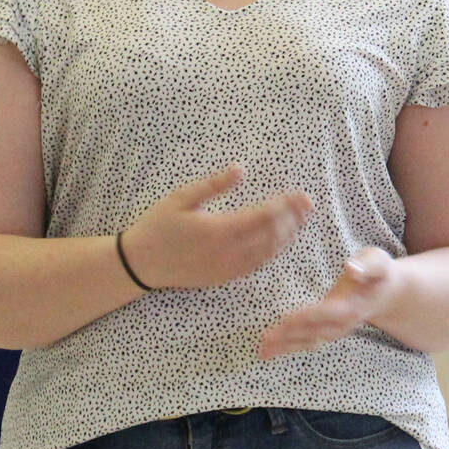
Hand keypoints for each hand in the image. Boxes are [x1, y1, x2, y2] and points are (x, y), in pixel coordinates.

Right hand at [121, 166, 309, 290]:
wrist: (140, 264)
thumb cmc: (157, 226)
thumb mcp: (181, 198)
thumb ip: (212, 185)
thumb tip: (240, 170)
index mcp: (219, 230)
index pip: (263, 216)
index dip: (285, 205)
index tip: (300, 195)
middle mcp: (228, 253)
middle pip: (272, 235)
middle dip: (293, 219)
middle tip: (308, 205)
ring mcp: (227, 268)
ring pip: (268, 252)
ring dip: (287, 236)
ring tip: (301, 221)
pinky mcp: (224, 278)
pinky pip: (256, 265)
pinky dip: (273, 252)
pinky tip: (280, 241)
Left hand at [258, 246, 396, 358]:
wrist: (388, 293)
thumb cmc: (379, 273)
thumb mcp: (378, 261)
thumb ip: (367, 265)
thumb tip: (351, 269)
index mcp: (350, 306)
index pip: (324, 313)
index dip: (305, 317)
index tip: (285, 320)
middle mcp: (341, 323)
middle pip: (311, 332)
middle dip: (287, 337)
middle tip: (263, 342)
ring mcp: (335, 330)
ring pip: (307, 341)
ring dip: (285, 347)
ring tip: (262, 352)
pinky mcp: (328, 331)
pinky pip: (307, 342)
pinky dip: (289, 347)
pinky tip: (271, 350)